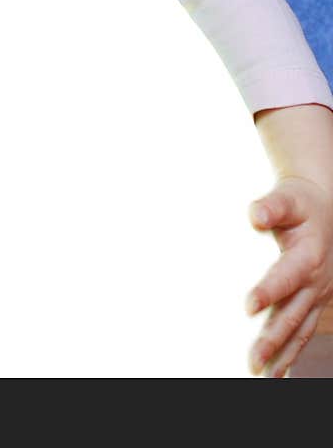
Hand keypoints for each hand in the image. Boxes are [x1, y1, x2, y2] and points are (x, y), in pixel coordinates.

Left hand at [246, 176, 332, 376]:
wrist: (328, 213)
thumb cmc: (302, 204)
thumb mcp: (289, 198)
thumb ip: (272, 206)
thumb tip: (255, 215)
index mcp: (308, 256)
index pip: (285, 277)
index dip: (269, 291)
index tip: (248, 306)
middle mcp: (315, 282)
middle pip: (292, 314)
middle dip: (273, 339)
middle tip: (252, 360)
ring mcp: (317, 297)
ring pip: (299, 330)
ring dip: (282, 355)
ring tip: (260, 375)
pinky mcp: (314, 305)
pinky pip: (303, 333)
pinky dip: (291, 354)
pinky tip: (276, 373)